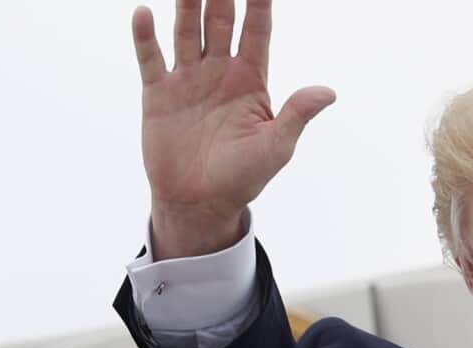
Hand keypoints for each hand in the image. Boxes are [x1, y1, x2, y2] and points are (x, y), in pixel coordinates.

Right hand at [131, 0, 335, 257]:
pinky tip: (144, 13)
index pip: (257, 30)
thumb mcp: (276, 147)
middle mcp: (219, 72)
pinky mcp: (158, 94)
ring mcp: (187, 79)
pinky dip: (145, 36)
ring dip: (186, 4)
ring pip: (187, 31)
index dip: (260, 2)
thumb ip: (296, 115)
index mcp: (250, 80)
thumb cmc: (243, 177)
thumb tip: (328, 92)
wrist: (199, 203)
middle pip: (221, 20)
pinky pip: (150, 58)